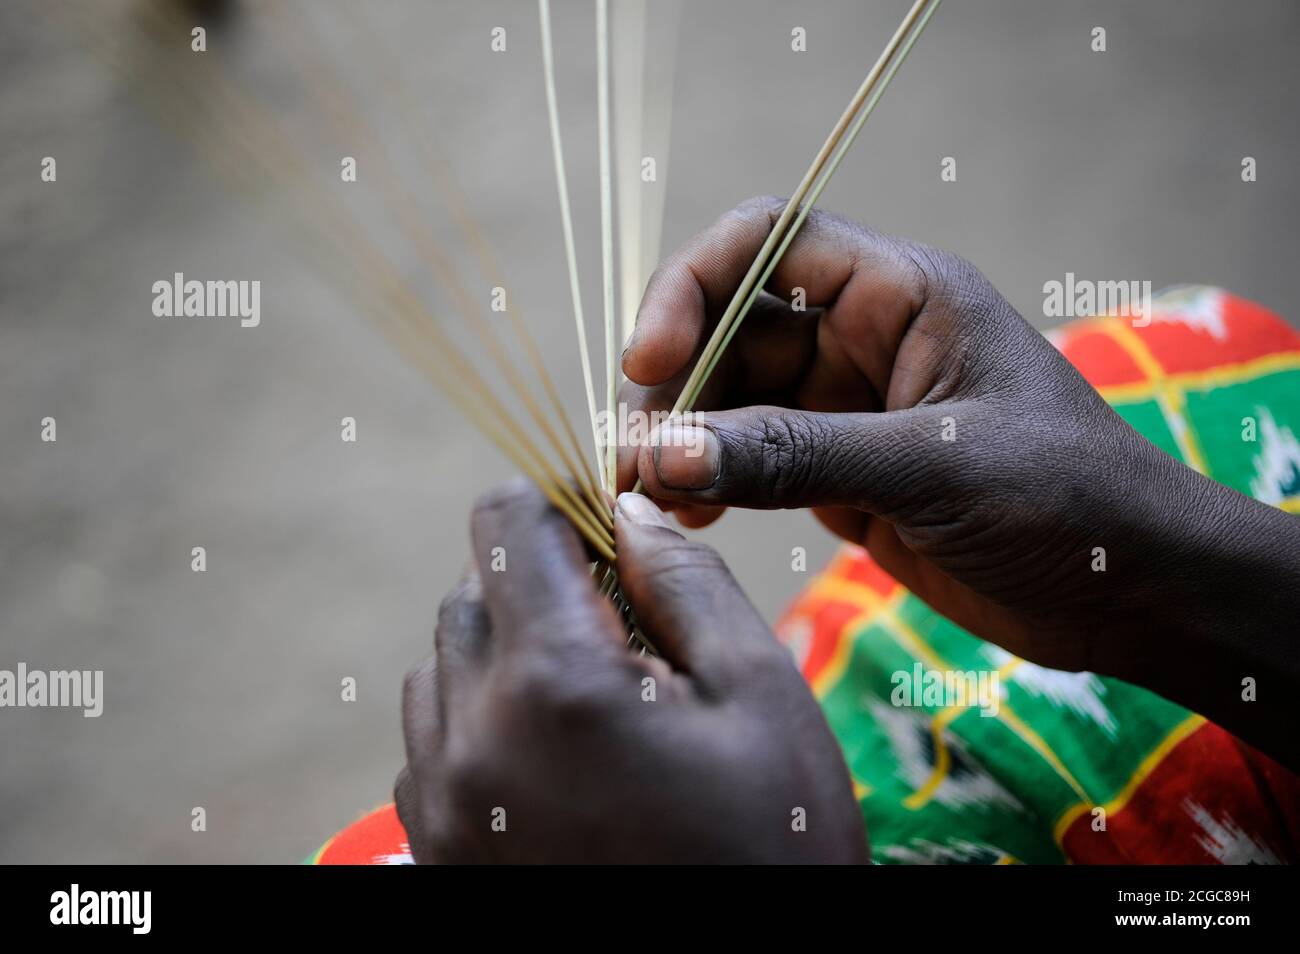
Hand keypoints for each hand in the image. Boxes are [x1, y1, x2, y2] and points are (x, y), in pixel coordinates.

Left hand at [394, 481, 867, 863]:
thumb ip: (687, 584)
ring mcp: (440, 804)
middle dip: (543, 587)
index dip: (561, 505)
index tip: (608, 533)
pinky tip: (558, 763)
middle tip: (627, 638)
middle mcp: (471, 740)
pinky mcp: (433, 851)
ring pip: (443, 665)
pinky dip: (483, 722)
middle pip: (469, 592)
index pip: (505, 524)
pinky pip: (432, 740)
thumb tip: (629, 509)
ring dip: (507, 654)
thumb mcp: (761, 699)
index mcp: (555, 686)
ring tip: (596, 709)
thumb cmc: (769, 850)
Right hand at [618, 198, 1299, 769]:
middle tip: (633, 459)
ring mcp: (849, 409)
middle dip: (675, 385)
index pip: (767, 242)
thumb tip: (663, 454)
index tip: (649, 361)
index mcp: (899, 295)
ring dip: (682, 439)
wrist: (1131, 587)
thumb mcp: (930, 465)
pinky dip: (711, 482)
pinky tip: (686, 517)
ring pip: (732, 400)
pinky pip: (753, 461)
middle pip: (732, 328)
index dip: (694, 287)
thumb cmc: (1065, 500)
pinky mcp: (843, 473)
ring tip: (649, 497)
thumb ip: (794, 455)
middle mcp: (864, 339)